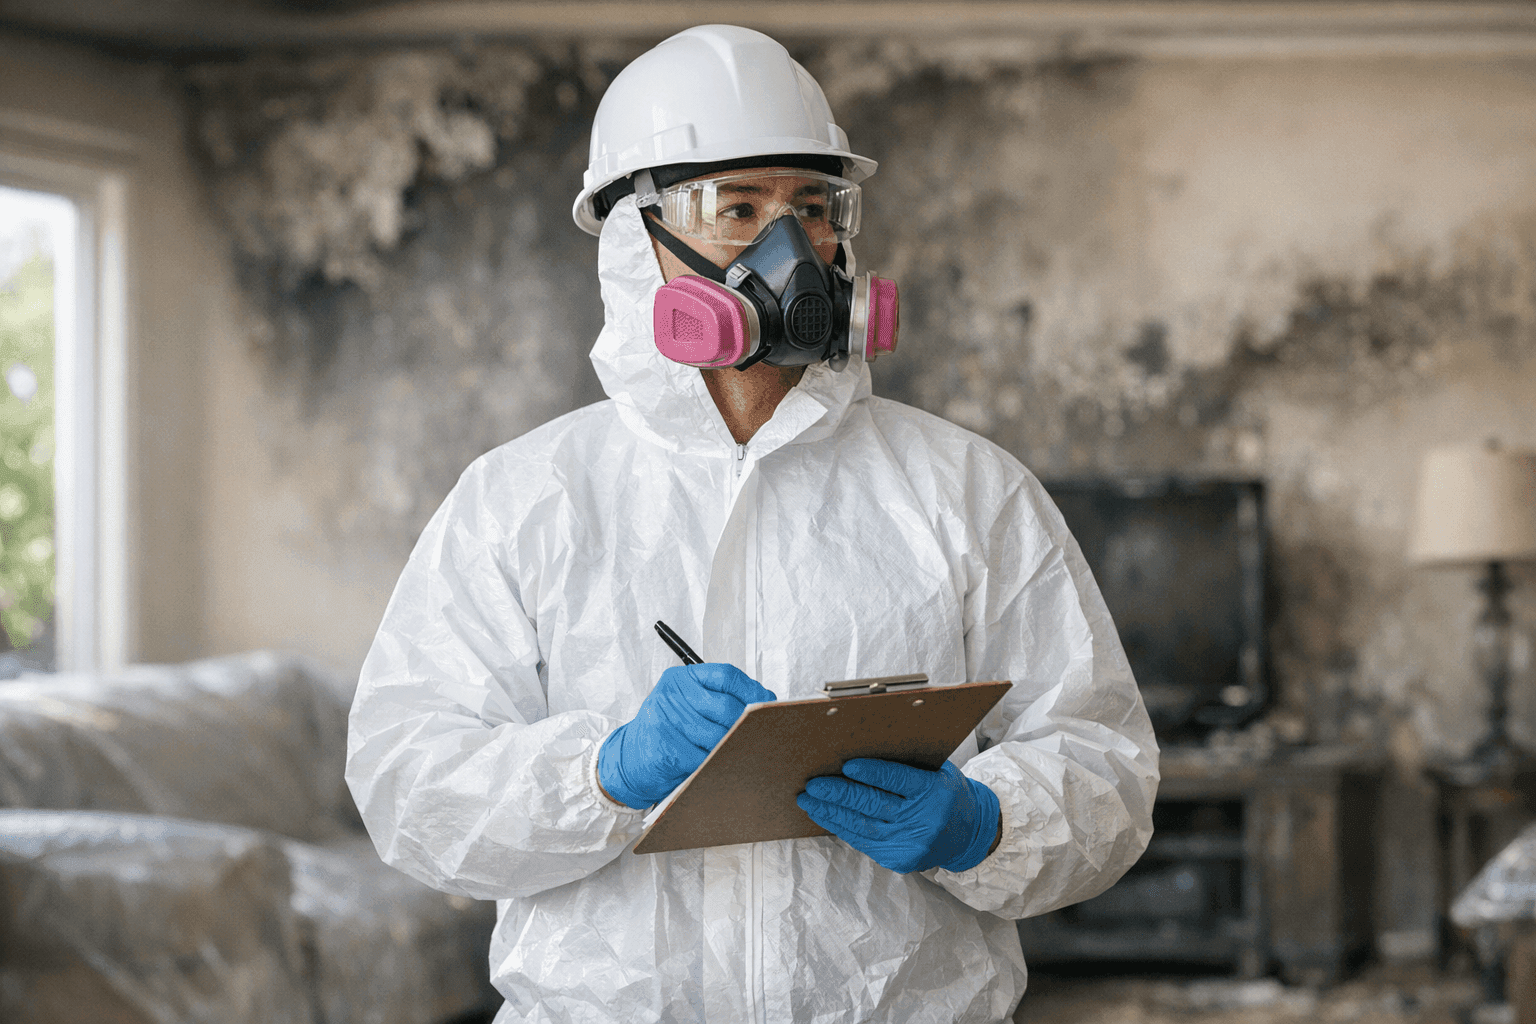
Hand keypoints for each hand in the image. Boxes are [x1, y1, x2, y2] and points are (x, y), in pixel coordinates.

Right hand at [599, 663, 775, 808]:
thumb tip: (763, 702)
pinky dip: (715, 763)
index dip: (752, 690)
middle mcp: (671, 695)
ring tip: (739, 750)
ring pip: (717, 735)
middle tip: (758, 732)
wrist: (630, 757)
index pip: (725, 675)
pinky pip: (704, 758)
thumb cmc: (667, 729)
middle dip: (745, 723)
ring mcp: (666, 721)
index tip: (768, 702)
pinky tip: (717, 764)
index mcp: (681, 678)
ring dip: (732, 746)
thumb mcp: (687, 703)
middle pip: (725, 707)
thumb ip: (718, 698)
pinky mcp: (666, 748)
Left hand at [797, 759, 1000, 873]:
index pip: (898, 780)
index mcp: (933, 792)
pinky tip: (825, 815)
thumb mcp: (937, 772)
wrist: (969, 834)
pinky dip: (841, 827)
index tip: (846, 765)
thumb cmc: (946, 794)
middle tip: (814, 784)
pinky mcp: (898, 859)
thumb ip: (906, 763)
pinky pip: (863, 841)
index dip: (872, 772)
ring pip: (862, 827)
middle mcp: (922, 821)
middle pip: (874, 804)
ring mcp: (909, 844)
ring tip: (809, 800)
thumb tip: (861, 748)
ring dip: (831, 812)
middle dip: (839, 793)